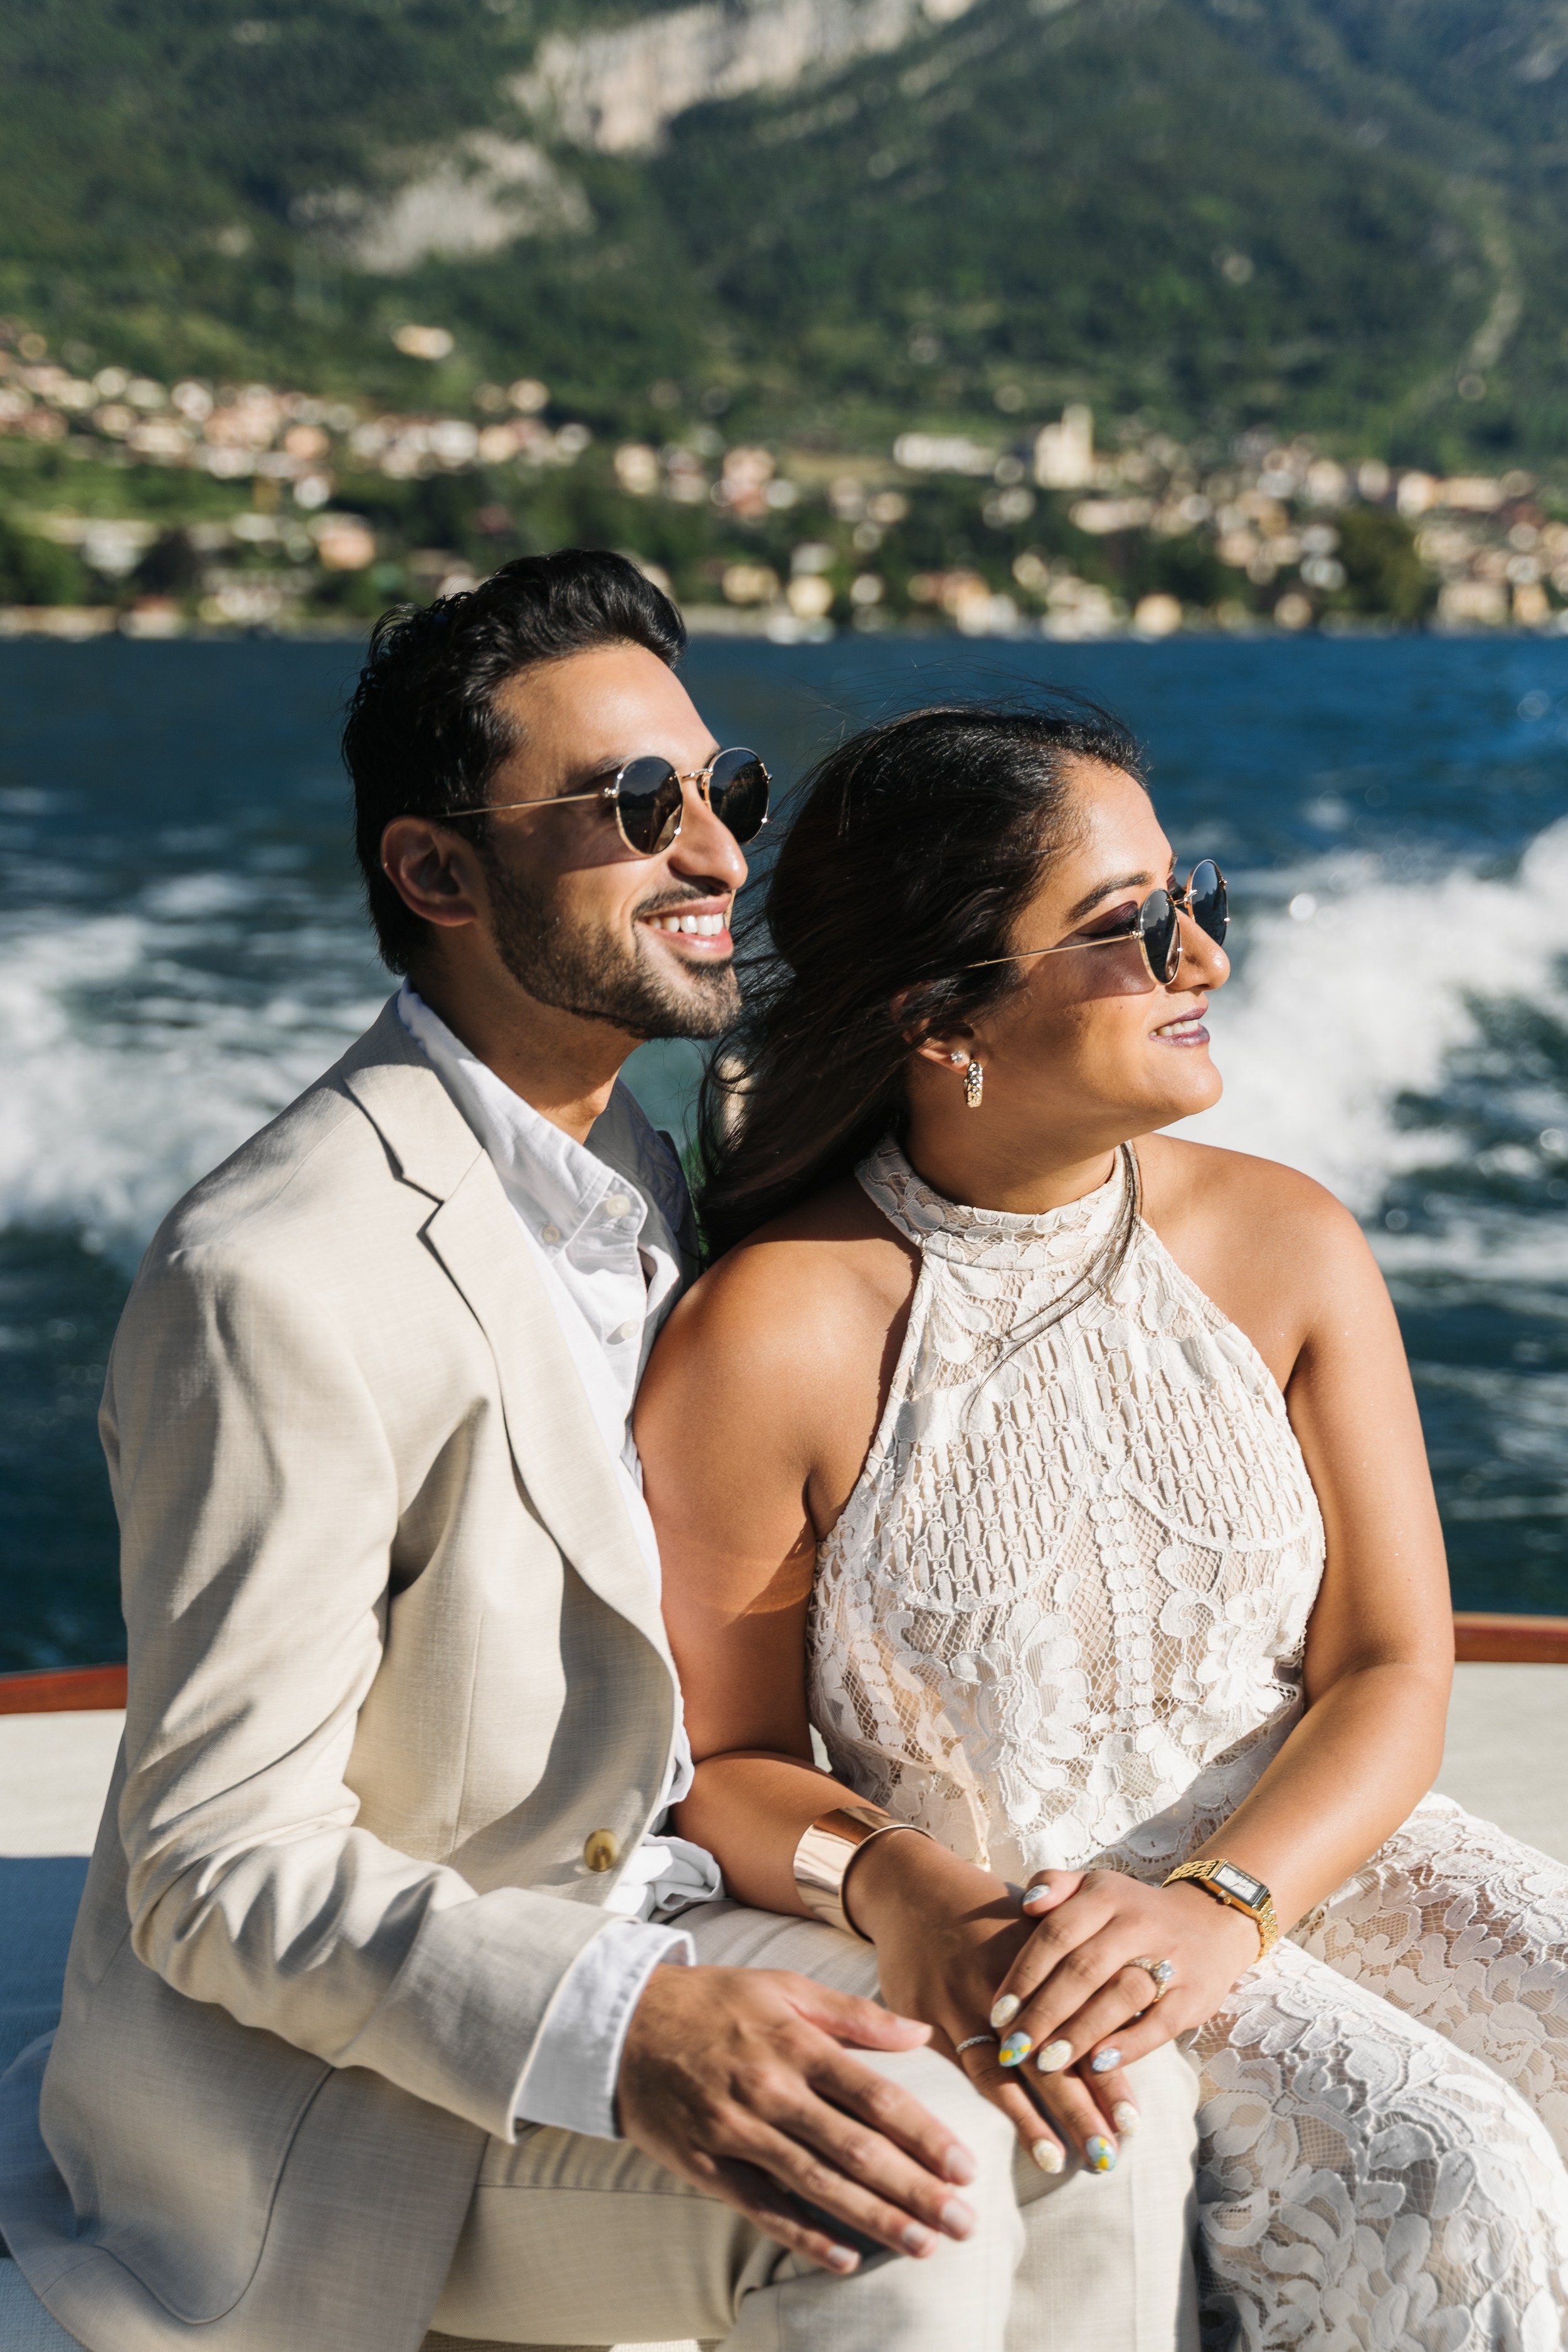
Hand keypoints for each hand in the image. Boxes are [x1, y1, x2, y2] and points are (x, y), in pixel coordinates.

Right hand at [616, 1963, 980, 2274]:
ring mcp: (735, 2131)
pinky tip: (846, 2259)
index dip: (924, 2135)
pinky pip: (762, 2208)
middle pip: (855, 2149)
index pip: (874, 2097)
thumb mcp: (783, 1988)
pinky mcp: (705, 2164)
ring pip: (816, 2186)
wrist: (620, 2022)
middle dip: (915, 2190)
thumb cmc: (711, 2001)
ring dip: (875, 2220)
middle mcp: (769, 2091)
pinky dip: (804, 2237)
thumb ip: (854, 2015)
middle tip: (964, 2222)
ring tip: (924, 2246)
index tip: (967, 2167)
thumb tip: (919, 2035)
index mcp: (795, 2044)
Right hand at [845, 1836, 1134, 2175]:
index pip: (1084, 2024)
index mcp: (1039, 1958)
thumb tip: (1125, 2012)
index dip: (1107, 2075)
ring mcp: (961, 2003)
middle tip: (1111, 2155)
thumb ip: (1073, 1965)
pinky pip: (963, 2067)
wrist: (913, 1891)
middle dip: (1082, 2108)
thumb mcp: (1034, 1923)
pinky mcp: (927, 2018)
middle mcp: (1003, 1985)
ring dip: (1038, 2120)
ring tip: (1068, 2161)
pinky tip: (1010, 2140)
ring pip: (1005, 2071)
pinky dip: (995, 2104)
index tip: (1133, 2122)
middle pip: (1048, 2056)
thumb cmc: (986, 1913)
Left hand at [986, 1868, 1261, 2085]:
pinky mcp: (1195, 1994)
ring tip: (1046, 2063)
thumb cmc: (1132, 1913)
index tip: (997, 2013)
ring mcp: (1170, 1959)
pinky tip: (1096, 2066)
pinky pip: (1159, 2023)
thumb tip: (1025, 1904)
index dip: (1025, 1974)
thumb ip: (1055, 1885)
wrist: (1211, 1922)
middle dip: (1043, 2012)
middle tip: (1013, 2048)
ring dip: (1079, 2032)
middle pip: (1083, 1969)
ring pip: (1120, 1996)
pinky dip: (1127, 2046)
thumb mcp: (1094, 1888)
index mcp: (1105, 1896)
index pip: (1056, 1934)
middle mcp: (1137, 1923)